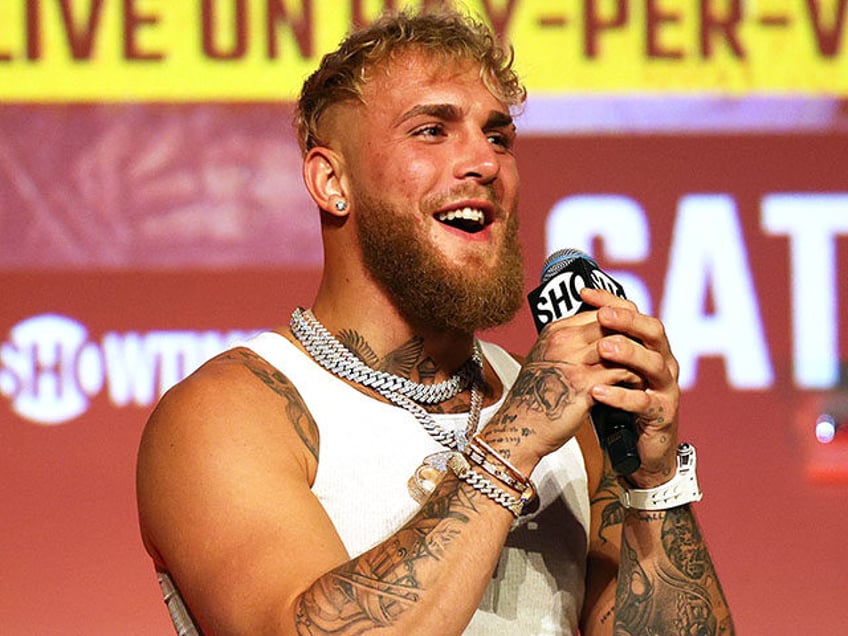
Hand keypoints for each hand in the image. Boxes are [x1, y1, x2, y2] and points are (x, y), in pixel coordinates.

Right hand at [480, 296, 644, 474]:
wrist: (521, 427)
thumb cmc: (534, 397)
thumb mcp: (546, 360)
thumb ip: (569, 345)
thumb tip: (598, 337)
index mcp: (554, 332)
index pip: (599, 311)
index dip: (622, 321)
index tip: (636, 333)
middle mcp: (562, 341)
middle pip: (611, 324)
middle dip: (635, 336)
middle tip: (649, 350)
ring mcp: (573, 362)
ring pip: (621, 345)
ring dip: (638, 356)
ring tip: (647, 368)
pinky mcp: (584, 385)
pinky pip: (622, 372)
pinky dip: (635, 378)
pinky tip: (639, 386)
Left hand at [580, 287, 679, 488]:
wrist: (638, 450)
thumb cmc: (620, 404)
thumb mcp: (608, 370)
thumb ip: (598, 346)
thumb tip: (572, 316)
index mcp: (649, 347)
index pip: (635, 314)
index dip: (611, 301)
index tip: (584, 292)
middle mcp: (663, 362)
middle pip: (653, 332)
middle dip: (627, 321)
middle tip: (603, 317)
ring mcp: (666, 389)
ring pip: (654, 364)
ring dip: (628, 353)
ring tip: (603, 349)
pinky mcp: (662, 415)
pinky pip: (643, 403)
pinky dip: (621, 396)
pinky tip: (599, 391)